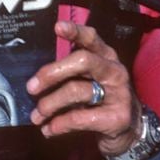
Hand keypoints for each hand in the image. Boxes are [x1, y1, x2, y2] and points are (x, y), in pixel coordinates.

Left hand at [26, 20, 142, 156]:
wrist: (128, 133)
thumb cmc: (99, 101)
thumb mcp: (88, 81)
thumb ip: (68, 73)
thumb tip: (34, 78)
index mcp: (105, 57)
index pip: (91, 38)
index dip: (75, 31)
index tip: (58, 27)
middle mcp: (114, 71)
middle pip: (82, 60)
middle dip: (52, 73)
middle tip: (31, 88)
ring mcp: (119, 94)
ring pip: (77, 91)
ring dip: (50, 104)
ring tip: (36, 116)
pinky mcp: (117, 118)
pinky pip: (80, 118)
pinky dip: (59, 124)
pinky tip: (49, 129)